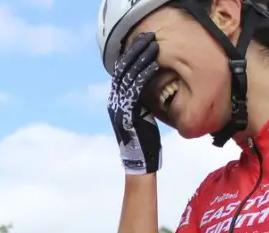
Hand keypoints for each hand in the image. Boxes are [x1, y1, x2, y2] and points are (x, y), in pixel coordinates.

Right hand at [107, 32, 162, 174]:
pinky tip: (154, 65)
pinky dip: (145, 76)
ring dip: (142, 60)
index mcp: (115, 101)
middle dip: (136, 52)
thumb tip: (147, 88)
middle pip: (123, 70)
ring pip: (130, 77)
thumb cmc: (143, 139)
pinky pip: (136, 90)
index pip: (120, 72)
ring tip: (153, 46)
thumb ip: (139, 101)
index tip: (141, 43)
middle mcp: (114, 102)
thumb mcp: (139, 115)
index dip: (130, 55)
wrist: (139, 159)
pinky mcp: (128, 112)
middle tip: (147, 38)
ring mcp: (120, 107)